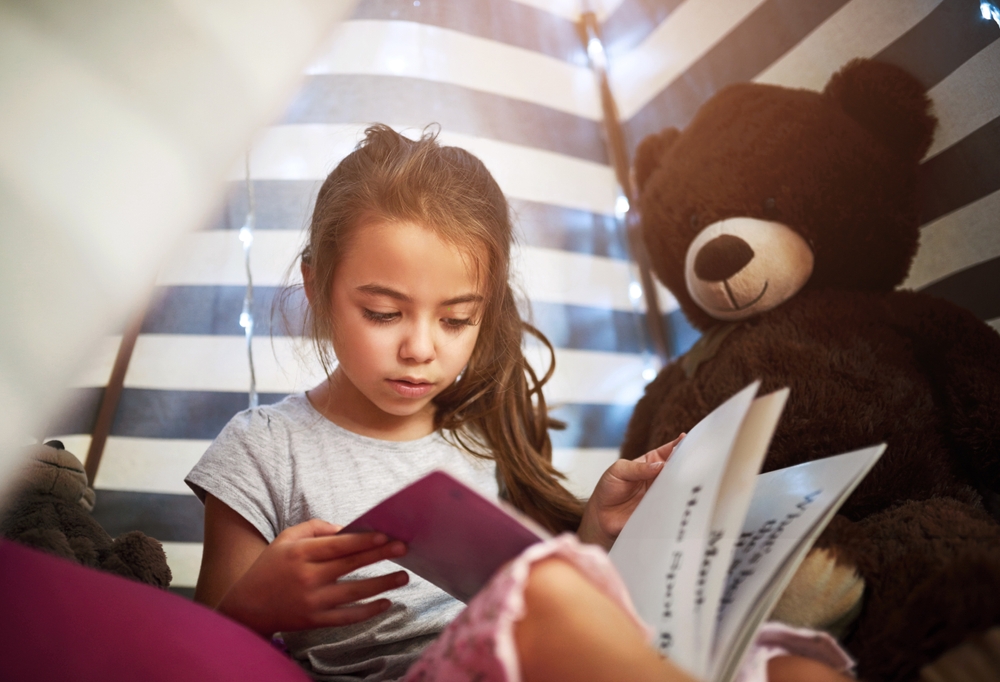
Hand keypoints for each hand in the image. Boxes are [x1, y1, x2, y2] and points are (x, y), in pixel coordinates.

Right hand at [217, 518, 409, 634]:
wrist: (247, 606)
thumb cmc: (271, 567)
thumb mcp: (286, 539)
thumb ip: (315, 528)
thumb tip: (347, 529)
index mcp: (300, 553)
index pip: (338, 545)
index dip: (363, 540)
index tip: (385, 535)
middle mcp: (307, 577)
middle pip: (350, 565)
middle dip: (380, 555)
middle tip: (404, 548)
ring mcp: (312, 601)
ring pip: (354, 592)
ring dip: (382, 584)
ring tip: (403, 576)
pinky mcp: (315, 621)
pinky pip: (347, 617)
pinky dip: (368, 611)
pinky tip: (386, 602)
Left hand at [577, 434, 684, 549]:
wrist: (601, 517)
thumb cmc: (608, 489)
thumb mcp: (618, 471)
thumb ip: (637, 468)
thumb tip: (660, 465)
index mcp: (650, 463)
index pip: (668, 451)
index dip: (679, 444)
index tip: (687, 439)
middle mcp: (659, 478)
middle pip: (678, 468)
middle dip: (687, 463)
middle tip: (695, 460)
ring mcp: (662, 494)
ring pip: (679, 487)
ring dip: (685, 483)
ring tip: (693, 478)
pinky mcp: (662, 511)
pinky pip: (673, 506)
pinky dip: (678, 503)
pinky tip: (682, 498)